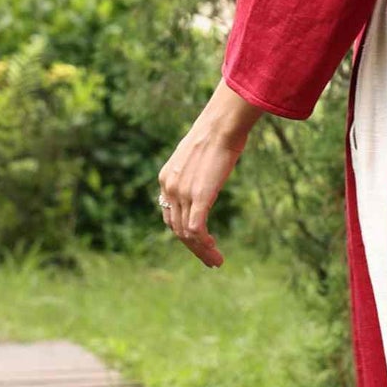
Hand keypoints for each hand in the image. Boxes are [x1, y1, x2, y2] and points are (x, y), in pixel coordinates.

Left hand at [157, 85, 259, 268]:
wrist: (221, 125)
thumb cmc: (216, 134)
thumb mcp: (198, 155)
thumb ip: (195, 170)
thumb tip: (206, 173)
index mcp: (166, 178)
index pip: (169, 215)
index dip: (183, 232)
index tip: (198, 241)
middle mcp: (168, 188)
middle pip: (175, 228)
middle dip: (192, 247)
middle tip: (208, 259)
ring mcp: (181, 193)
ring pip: (185, 234)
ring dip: (200, 251)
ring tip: (215, 261)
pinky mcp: (197, 197)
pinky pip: (196, 230)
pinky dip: (204, 245)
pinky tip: (215, 252)